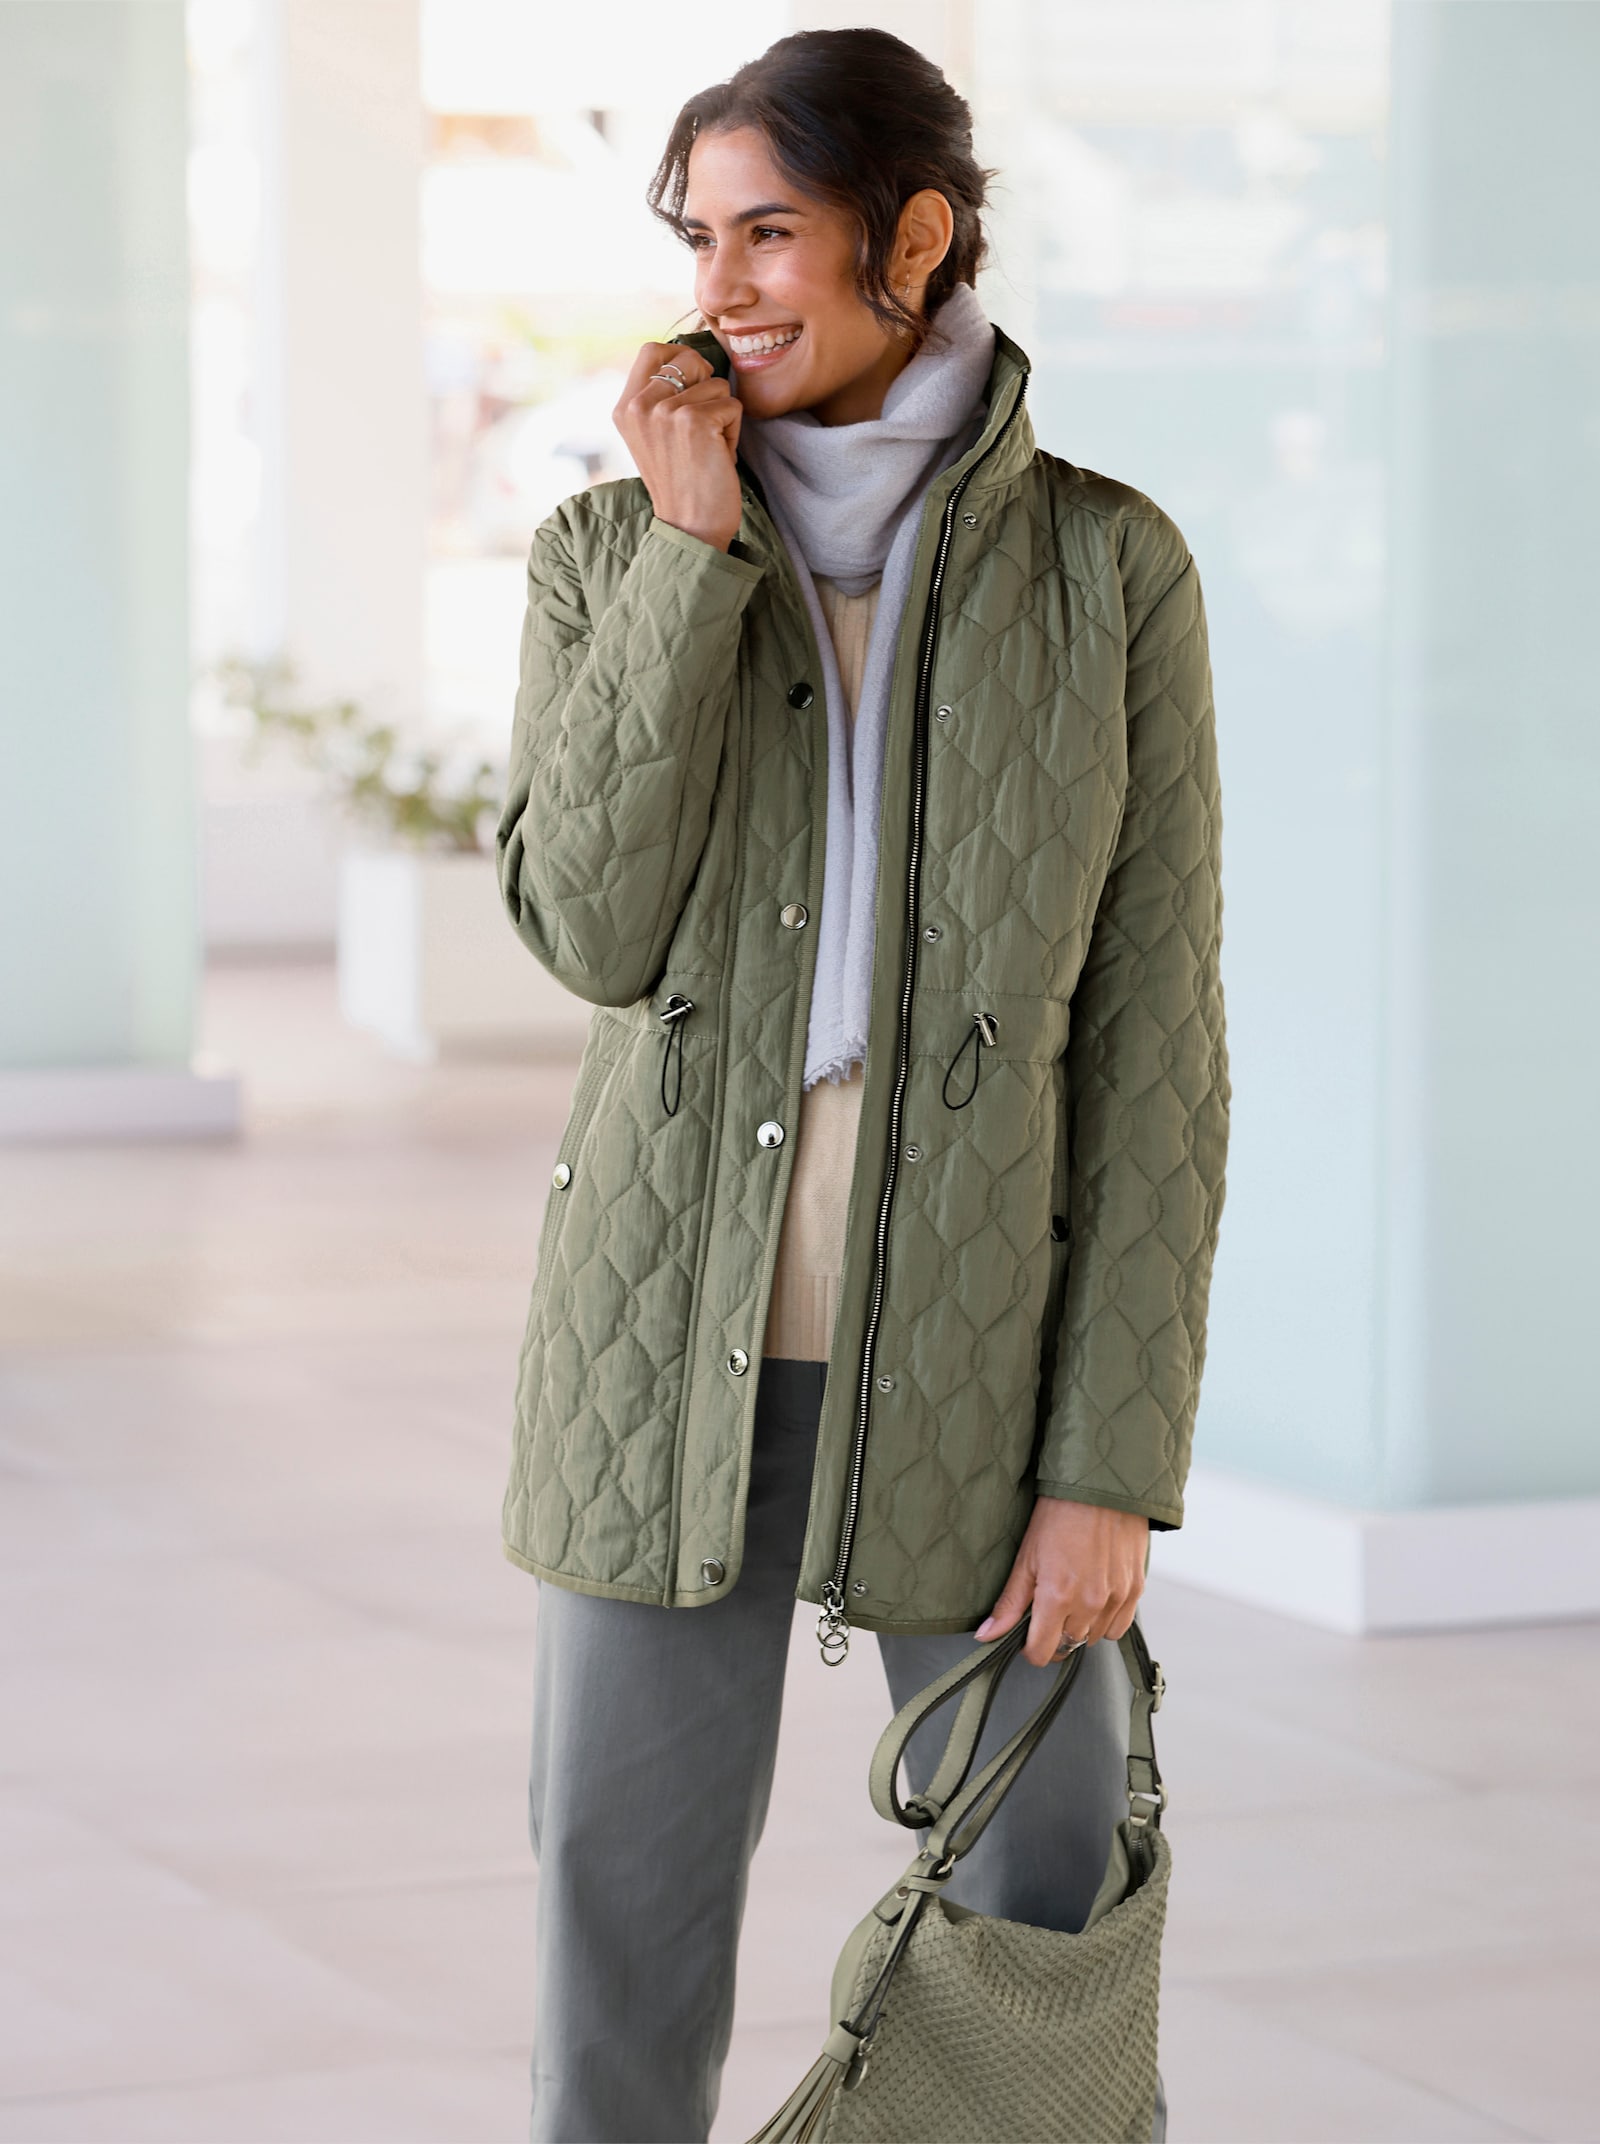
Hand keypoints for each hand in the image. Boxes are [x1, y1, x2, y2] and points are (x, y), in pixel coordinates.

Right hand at [613, 341, 743, 553]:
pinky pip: (732, 405)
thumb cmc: (681, 483)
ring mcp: (665, 412)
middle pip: (689, 360)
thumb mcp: (654, 436)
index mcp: (625, 408)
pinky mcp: (695, 421)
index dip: (682, 358)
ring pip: (716, 385)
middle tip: (704, 424)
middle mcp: (639, 406)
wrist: (690, 529)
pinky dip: (733, 433)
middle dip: (707, 386)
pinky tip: (718, 458)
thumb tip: (691, 357)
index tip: (693, 384)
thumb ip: (659, 399)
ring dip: (721, 417)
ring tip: (707, 450)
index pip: (652, 350)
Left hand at [976, 1498, 1148, 1666]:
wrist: (1101, 1487)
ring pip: (1094, 1638)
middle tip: (1048, 1608)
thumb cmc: (1059, 1515)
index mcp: (1057, 1596)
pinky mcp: (1135, 1590)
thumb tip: (987, 1636)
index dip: (1030, 1648)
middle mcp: (1090, 1603)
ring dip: (1081, 1627)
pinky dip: (1106, 1620)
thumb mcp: (1026, 1557)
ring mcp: (1116, 1598)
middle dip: (1054, 1634)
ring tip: (1073, 1597)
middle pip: (1068, 1646)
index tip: (1027, 1635)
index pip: (1042, 1652)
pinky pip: (1119, 1626)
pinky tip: (1095, 1597)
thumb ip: (1009, 1604)